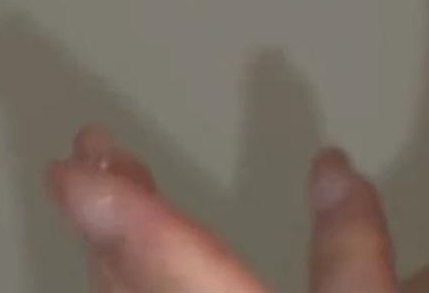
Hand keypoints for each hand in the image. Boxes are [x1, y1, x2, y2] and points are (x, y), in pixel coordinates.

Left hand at [46, 126, 399, 292]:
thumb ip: (353, 257)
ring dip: (108, 240)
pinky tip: (119, 253)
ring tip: (106, 178)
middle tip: (91, 149)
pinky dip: (121, 274)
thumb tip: (330, 166)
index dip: (129, 220)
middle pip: (134, 290)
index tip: (76, 169)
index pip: (184, 279)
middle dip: (108, 212)